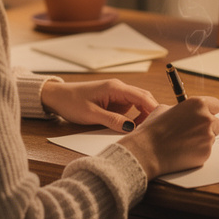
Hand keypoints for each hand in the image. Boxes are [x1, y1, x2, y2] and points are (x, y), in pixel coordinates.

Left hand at [40, 78, 157, 131]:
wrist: (57, 97)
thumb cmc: (71, 102)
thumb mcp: (91, 114)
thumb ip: (112, 120)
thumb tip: (130, 128)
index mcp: (115, 88)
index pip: (142, 96)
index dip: (153, 108)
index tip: (161, 121)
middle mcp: (119, 89)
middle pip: (144, 98)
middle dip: (151, 112)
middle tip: (155, 129)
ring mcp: (117, 95)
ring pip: (138, 104)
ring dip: (143, 116)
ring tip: (145, 130)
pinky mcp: (114, 102)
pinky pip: (130, 108)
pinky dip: (135, 117)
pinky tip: (134, 128)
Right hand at [119, 96, 218, 178]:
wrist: (146, 151)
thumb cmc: (153, 129)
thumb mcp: (164, 109)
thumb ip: (182, 109)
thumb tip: (187, 112)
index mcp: (198, 104)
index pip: (216, 105)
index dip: (210, 110)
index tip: (205, 115)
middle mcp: (207, 119)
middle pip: (216, 123)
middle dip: (207, 127)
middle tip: (191, 132)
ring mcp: (208, 137)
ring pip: (211, 138)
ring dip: (201, 139)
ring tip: (182, 142)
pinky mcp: (206, 153)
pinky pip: (205, 151)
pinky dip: (197, 152)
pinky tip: (182, 151)